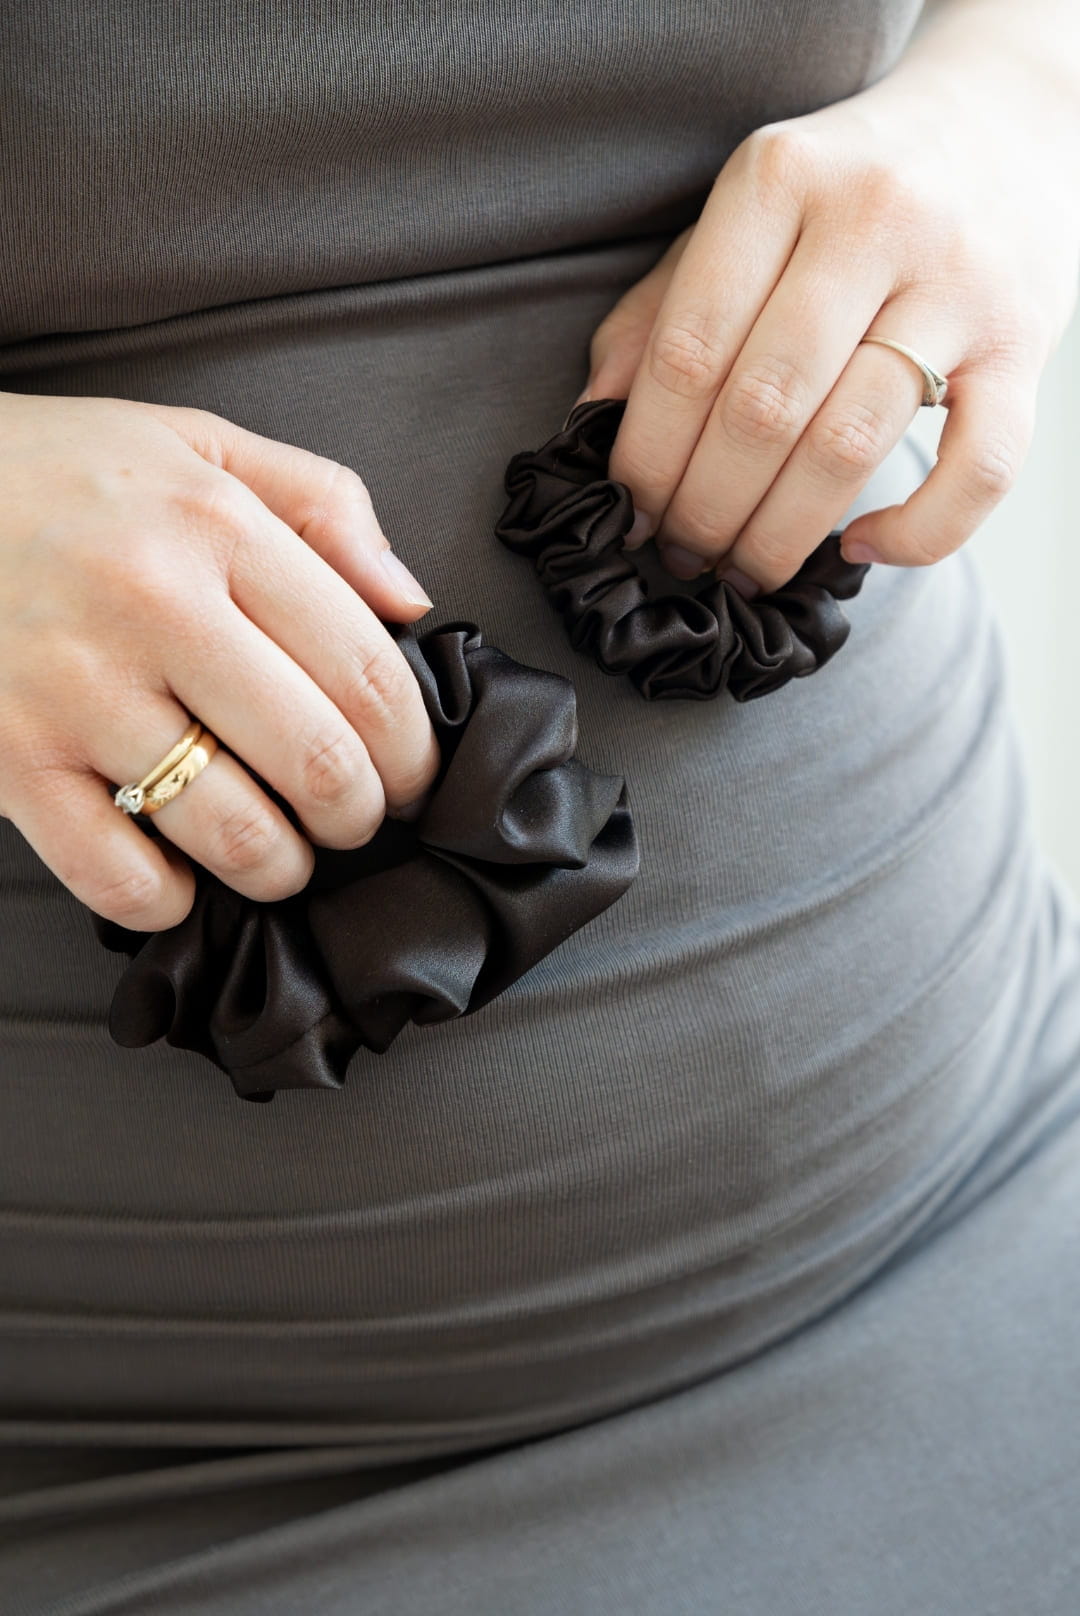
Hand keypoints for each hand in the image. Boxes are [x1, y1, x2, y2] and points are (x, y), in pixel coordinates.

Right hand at [0, 391, 439, 929]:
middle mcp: (152, 606)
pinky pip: (119, 876)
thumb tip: (408, 603)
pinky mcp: (9, 758)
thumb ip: (323, 505)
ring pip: (234, 833)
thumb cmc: (58, 474)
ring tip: (279, 854)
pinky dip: (170, 899)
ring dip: (280, 867)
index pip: (369, 672)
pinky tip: (179, 874)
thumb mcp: (200, 443)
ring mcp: (74, 689)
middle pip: (319, 762)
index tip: (414, 776)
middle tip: (353, 820)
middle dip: (360, 816)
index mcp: (217, 527)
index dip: (415, 750)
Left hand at [578, 14, 1079, 594]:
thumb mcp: (742, 218)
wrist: (1005, 125)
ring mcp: (960, 282)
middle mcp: (873, 218)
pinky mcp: (1024, 343)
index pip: (689, 350)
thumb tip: (592, 418)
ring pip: (850, 445)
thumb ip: (659, 309)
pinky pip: (979, 469)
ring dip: (780, 535)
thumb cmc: (845, 193)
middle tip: (680, 555)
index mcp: (778, 180)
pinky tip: (857, 549)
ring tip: (743, 569)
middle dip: (703, 509)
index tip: (627, 517)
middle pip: (762, 408)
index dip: (647, 457)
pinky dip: (916, 534)